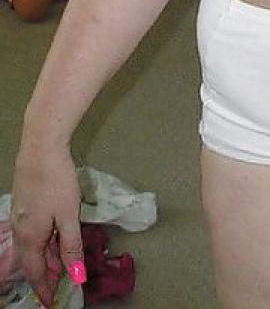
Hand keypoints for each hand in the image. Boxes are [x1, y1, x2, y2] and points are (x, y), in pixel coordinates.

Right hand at [10, 140, 84, 307]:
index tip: (51, 302)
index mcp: (30, 238)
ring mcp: (21, 217)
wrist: (40, 148)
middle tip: (62, 284)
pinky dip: (45, 241)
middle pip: (34, 260)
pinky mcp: (25, 204)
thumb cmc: (56, 181)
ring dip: (48, 257)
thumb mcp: (69, 216)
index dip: (45, 289)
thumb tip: (76, 275)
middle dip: (48, 274)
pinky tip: (56, 237)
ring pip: (34, 245)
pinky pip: (34, 232)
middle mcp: (21, 231)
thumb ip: (72, 246)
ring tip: (63, 264)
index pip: (36, 273)